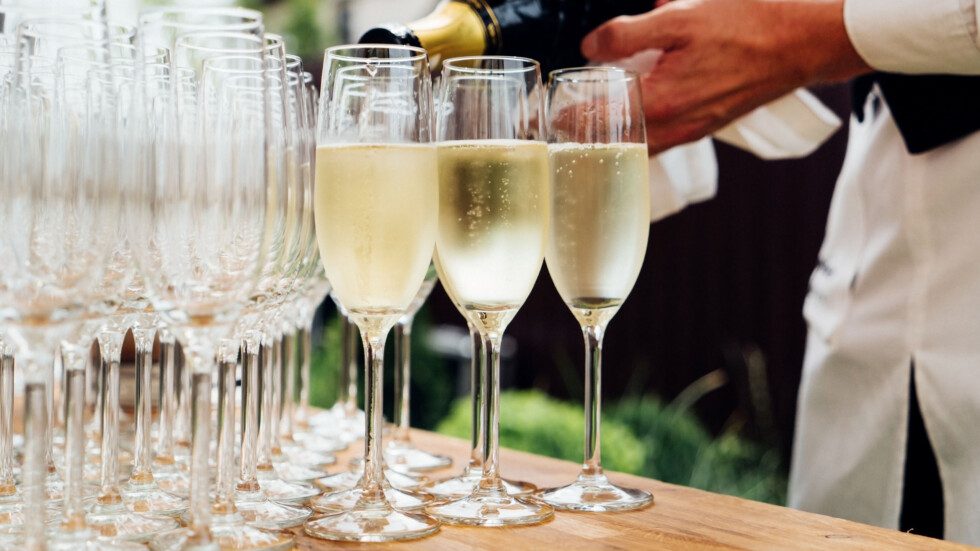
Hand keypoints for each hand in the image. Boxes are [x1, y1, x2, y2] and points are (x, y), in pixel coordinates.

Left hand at [581, 0, 871, 152]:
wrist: (804, 42)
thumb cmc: (749, 26)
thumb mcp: (680, 18)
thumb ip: (628, 34)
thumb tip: (589, 47)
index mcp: (661, 105)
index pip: (596, 122)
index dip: (565, 116)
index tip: (543, 111)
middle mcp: (675, 128)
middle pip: (613, 143)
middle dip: (584, 132)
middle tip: (557, 118)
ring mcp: (692, 131)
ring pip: (638, 143)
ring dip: (612, 133)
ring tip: (589, 116)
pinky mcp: (706, 125)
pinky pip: (662, 136)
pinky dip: (641, 128)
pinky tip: (635, 107)